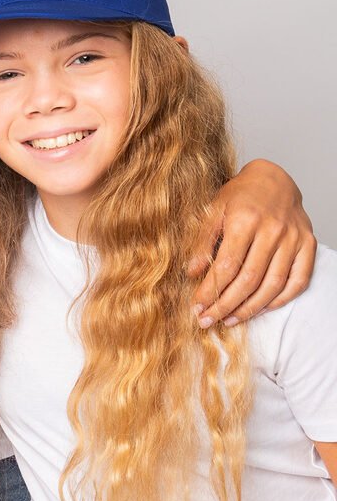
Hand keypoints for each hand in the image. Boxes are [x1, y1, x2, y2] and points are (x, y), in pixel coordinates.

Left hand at [189, 160, 315, 326]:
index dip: (210, 291)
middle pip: (249, 279)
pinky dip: (280, 300)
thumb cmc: (241, 195)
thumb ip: (203, 241)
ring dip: (250, 308)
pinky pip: (298, 281)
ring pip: (273, 285)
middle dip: (226, 305)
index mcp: (246, 219)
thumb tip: (193, 272)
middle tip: (207, 321)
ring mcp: (294, 239)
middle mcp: (273, 230)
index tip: (196, 307)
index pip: (227, 266)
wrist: (274, 179)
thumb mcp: (214, 209)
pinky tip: (260, 309)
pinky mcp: (308, 245)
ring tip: (229, 320)